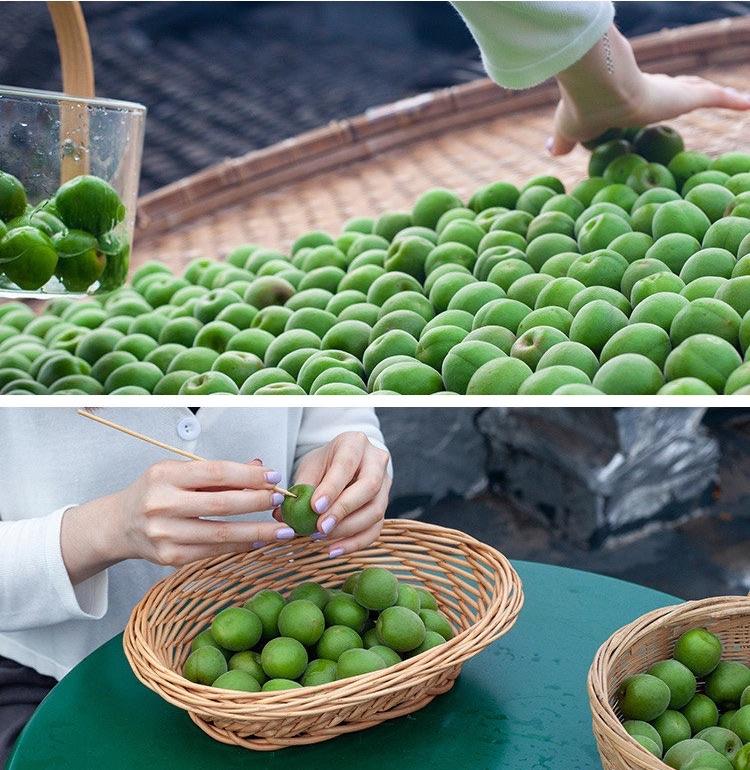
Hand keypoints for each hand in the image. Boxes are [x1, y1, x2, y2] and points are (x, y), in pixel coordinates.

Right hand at [62, 459, 294, 582]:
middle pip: (221, 504)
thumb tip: (260, 466)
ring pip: (221, 534)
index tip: (274, 476)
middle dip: (258, 502)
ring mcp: (164, 534)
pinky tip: (260, 542)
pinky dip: (240, 547)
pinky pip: (213, 552)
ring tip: (282, 530)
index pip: (215, 472)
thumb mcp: (179, 473)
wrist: (118, 525)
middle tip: (282, 500)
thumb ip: (217, 472)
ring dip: (257, 532)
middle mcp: (161, 504)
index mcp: (165, 475)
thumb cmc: (157, 492)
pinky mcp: (169, 558)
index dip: (248, 475)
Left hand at [277, 432, 390, 557]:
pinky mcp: (384, 507)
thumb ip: (301, 488)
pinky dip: (354, 543)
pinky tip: (333, 550)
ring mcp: (385, 485)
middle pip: (369, 487)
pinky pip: (375, 529)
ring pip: (375, 511)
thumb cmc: (325, 464)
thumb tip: (284, 514)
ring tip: (321, 538)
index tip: (315, 507)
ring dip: (347, 530)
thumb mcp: (311, 466)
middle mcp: (376, 461)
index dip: (332, 487)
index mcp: (355, 443)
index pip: (347, 464)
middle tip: (320, 527)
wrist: (344, 463)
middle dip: (343, 510)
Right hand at [549, 25, 749, 154]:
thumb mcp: (570, 130)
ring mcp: (671, 91)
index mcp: (628, 98)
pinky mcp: (684, 95)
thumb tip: (550, 150)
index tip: (652, 103)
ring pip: (697, 90)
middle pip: (676, 88)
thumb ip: (563, 140)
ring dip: (715, 95)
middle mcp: (653, 89)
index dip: (652, 96)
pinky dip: (733, 101)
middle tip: (697, 92)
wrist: (600, 90)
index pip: (645, 94)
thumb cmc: (584, 109)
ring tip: (734, 99)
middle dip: (686, 89)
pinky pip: (715, 97)